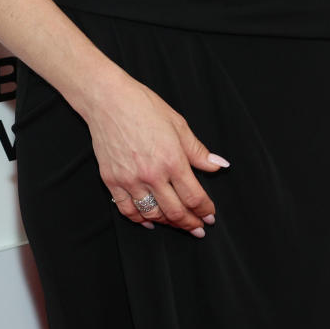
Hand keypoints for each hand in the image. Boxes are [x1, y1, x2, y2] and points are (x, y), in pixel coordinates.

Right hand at [84, 73, 228, 235]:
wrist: (109, 100)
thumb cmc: (145, 107)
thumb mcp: (179, 125)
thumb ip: (198, 151)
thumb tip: (220, 165)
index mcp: (172, 159)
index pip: (194, 196)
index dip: (205, 210)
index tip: (210, 216)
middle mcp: (152, 174)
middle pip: (175, 211)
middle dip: (190, 223)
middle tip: (198, 228)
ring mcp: (130, 180)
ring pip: (152, 215)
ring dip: (167, 223)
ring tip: (177, 223)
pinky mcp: (112, 181)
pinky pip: (127, 210)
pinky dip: (139, 219)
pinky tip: (149, 221)